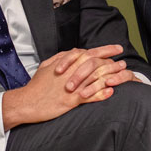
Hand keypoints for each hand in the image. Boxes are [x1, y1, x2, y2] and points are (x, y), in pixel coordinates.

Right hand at [2, 45, 133, 127]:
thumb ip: (61, 58)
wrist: (26, 102)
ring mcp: (71, 86)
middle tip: (124, 62)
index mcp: (66, 63)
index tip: (117, 48)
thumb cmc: (36, 85)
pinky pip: (88, 96)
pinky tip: (110, 92)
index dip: (105, 50)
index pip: (89, 52)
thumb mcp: (47, 66)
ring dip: (111, 75)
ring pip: (95, 78)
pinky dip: (100, 94)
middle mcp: (71, 72)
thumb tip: (72, 52)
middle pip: (96, 63)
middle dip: (112, 61)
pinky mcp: (70, 100)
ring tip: (123, 75)